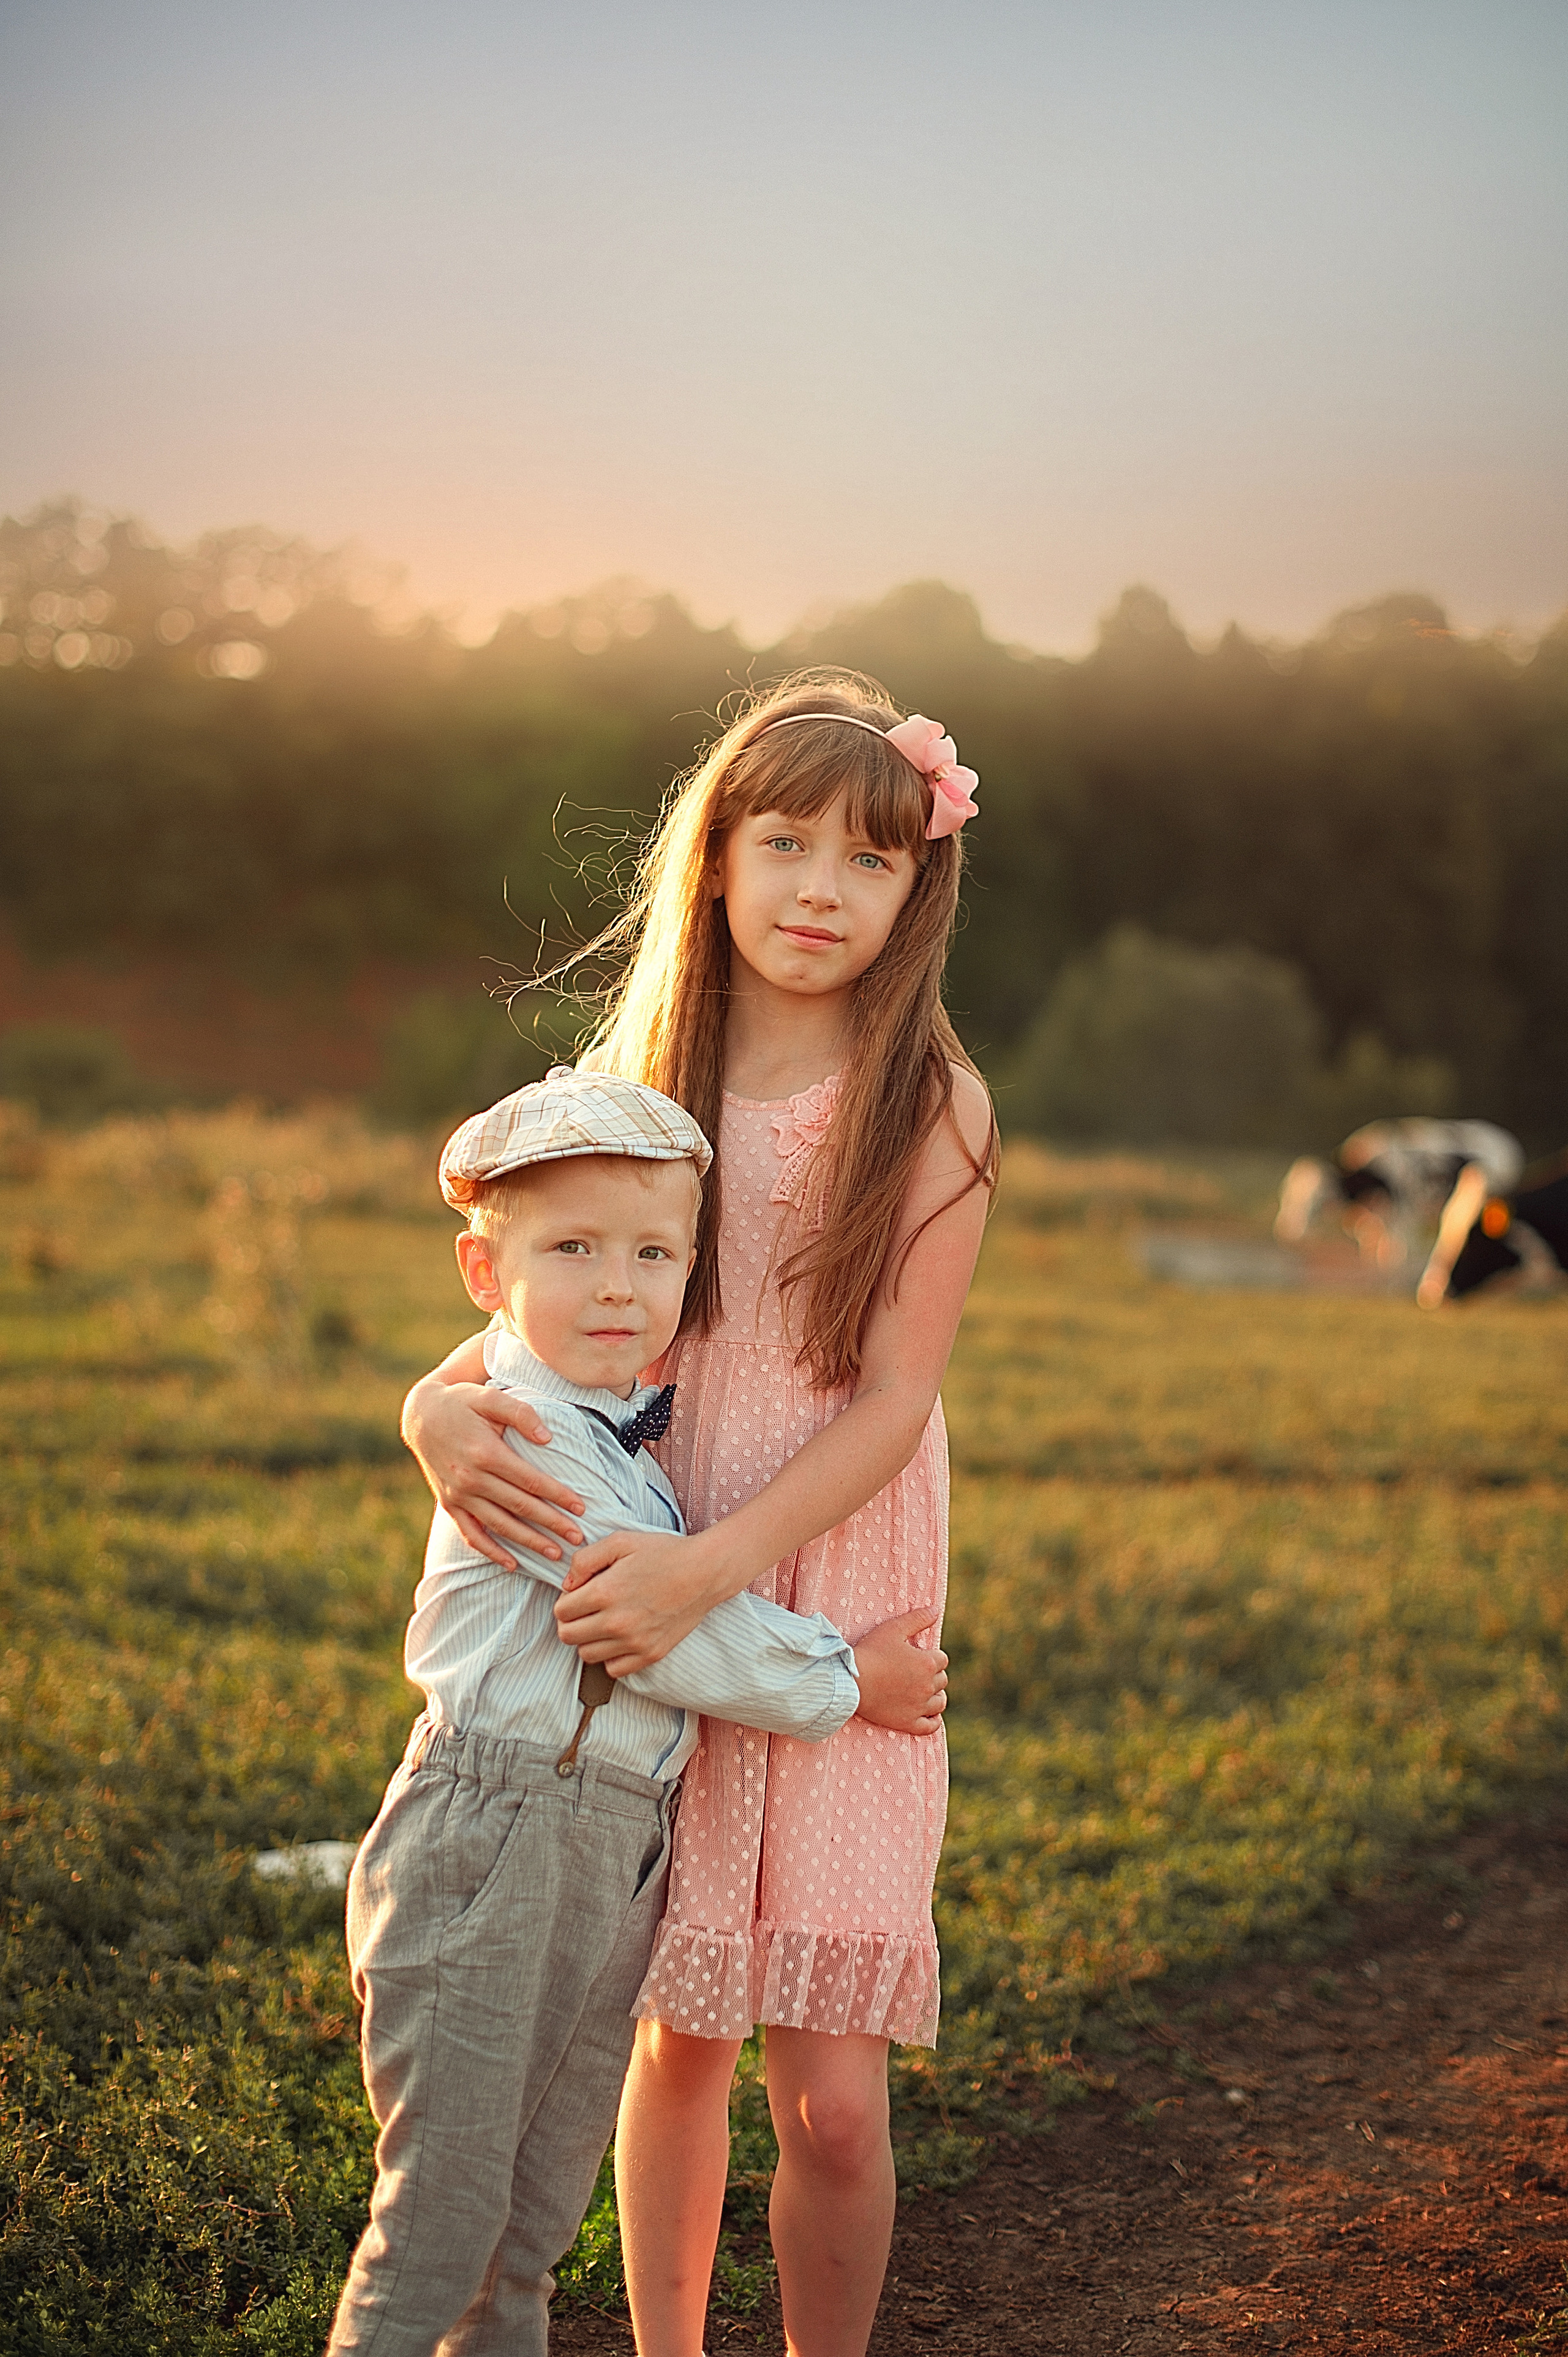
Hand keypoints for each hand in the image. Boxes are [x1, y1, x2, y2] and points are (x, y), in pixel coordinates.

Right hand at [401, 1377, 585, 1567]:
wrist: (421, 1415)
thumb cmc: (462, 1402)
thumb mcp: (490, 1396)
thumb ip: (521, 1414)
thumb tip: (548, 1438)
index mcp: (486, 1453)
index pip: (531, 1481)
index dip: (558, 1495)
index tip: (581, 1507)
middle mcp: (471, 1479)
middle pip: (520, 1506)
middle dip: (552, 1523)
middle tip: (579, 1537)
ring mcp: (459, 1495)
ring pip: (500, 1525)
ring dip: (529, 1542)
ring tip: (556, 1553)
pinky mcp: (449, 1505)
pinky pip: (471, 1534)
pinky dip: (491, 1551)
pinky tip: (511, 1563)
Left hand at [554, 1529, 725, 1674]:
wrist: (704, 1572)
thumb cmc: (663, 1553)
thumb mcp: (620, 1542)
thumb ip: (584, 1560)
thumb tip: (567, 1585)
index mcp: (605, 1592)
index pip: (561, 1612)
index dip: (565, 1600)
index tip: (578, 1593)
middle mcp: (617, 1622)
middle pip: (568, 1636)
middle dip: (571, 1621)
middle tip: (585, 1609)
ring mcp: (634, 1642)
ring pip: (587, 1655)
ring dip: (588, 1639)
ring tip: (603, 1621)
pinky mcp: (650, 1654)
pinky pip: (613, 1669)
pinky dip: (611, 1656)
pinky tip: (619, 1637)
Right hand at [852, 1609, 947, 1736]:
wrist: (849, 1681)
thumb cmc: (870, 1652)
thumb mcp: (893, 1629)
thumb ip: (917, 1618)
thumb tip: (936, 1610)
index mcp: (927, 1663)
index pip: (942, 1659)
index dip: (931, 1656)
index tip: (919, 1656)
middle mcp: (927, 1686)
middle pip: (942, 1680)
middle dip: (933, 1674)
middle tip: (916, 1672)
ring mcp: (918, 1706)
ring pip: (939, 1702)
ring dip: (936, 1696)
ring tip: (924, 1691)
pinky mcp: (908, 1722)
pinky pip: (929, 1726)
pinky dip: (933, 1721)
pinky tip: (930, 1716)